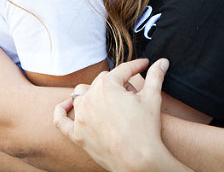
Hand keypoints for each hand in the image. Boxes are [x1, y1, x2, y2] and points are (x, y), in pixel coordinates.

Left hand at [54, 58, 190, 171]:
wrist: (138, 161)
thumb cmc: (145, 130)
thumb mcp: (153, 98)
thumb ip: (156, 76)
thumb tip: (162, 62)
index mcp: (107, 86)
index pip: (122, 70)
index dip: (136, 66)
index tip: (144, 65)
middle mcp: (90, 98)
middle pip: (102, 81)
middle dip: (118, 83)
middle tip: (134, 93)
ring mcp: (81, 117)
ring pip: (80, 95)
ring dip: (93, 93)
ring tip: (109, 100)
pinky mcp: (76, 135)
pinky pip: (61, 121)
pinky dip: (62, 111)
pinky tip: (67, 105)